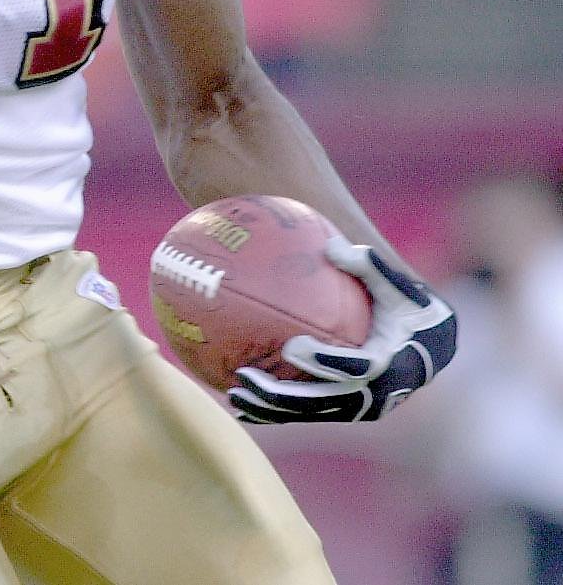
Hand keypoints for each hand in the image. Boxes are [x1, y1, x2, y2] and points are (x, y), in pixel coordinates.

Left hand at [229, 237, 456, 422]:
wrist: (430, 348)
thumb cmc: (409, 308)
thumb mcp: (400, 286)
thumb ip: (371, 265)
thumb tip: (333, 247)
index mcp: (393, 365)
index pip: (357, 368)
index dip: (326, 361)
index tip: (292, 347)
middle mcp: (375, 396)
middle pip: (324, 402)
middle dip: (282, 395)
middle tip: (244, 377)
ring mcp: (357, 408)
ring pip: (309, 415)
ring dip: (270, 409)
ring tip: (231, 395)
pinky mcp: (343, 411)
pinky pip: (304, 414)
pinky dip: (272, 412)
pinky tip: (237, 404)